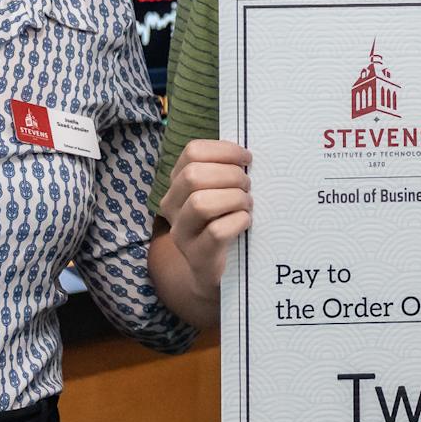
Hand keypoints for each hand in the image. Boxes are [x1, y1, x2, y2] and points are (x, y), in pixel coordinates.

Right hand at [161, 138, 251, 291]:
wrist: (210, 271)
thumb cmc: (221, 222)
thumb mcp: (217, 193)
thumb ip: (224, 172)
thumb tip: (246, 154)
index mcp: (177, 184)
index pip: (192, 152)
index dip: (223, 150)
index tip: (246, 159)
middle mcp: (172, 207)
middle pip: (194, 176)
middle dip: (230, 175)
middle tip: (247, 186)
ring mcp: (182, 233)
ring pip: (201, 203)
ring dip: (234, 199)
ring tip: (246, 205)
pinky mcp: (198, 256)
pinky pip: (217, 231)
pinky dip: (238, 221)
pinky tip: (245, 222)